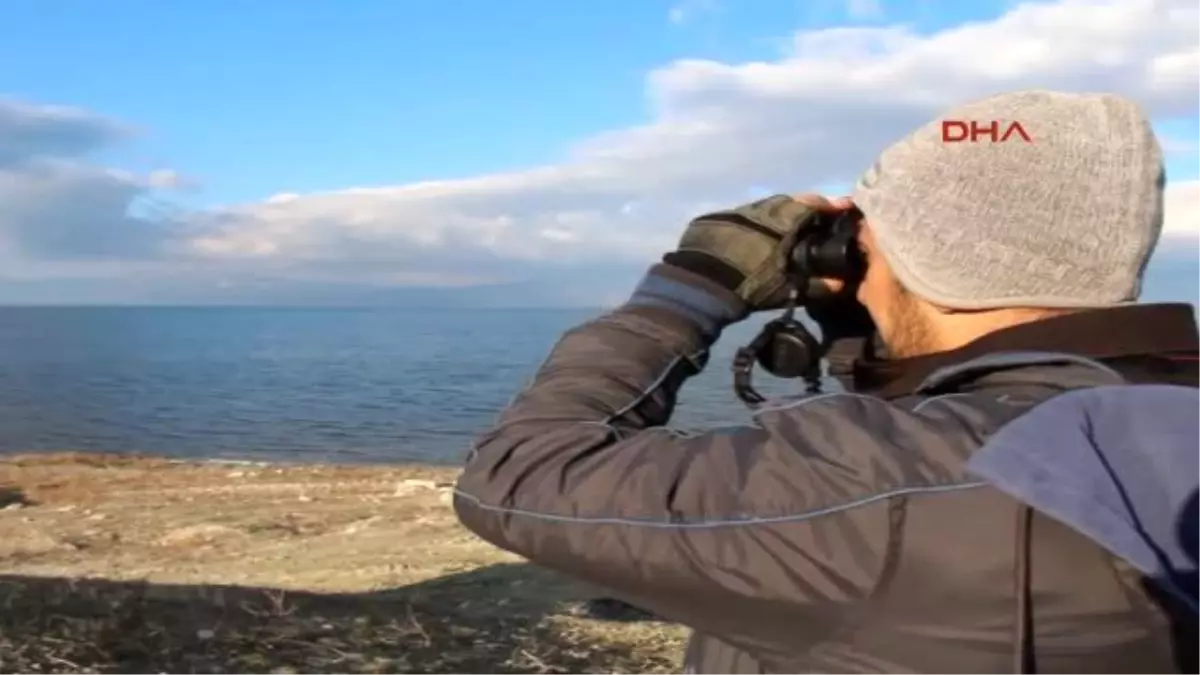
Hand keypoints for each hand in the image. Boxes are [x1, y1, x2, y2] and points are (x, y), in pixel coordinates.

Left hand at [663, 193, 853, 310]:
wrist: (700, 285)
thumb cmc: (749, 285)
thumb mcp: (785, 289)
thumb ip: (816, 286)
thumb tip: (841, 284)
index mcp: (782, 219)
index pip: (812, 203)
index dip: (828, 206)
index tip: (840, 209)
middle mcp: (761, 207)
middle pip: (788, 201)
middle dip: (803, 208)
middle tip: (814, 220)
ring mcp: (737, 210)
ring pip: (765, 206)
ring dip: (778, 215)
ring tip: (786, 229)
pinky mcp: (717, 218)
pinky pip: (744, 215)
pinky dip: (755, 222)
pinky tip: (757, 235)